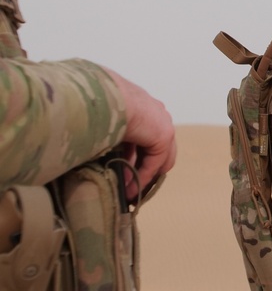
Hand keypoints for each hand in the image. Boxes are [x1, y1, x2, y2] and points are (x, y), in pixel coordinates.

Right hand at [104, 68, 176, 200]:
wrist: (101, 98)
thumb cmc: (91, 104)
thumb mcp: (98, 120)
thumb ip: (103, 132)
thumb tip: (88, 146)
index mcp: (140, 105)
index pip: (145, 135)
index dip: (134, 156)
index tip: (121, 172)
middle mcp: (155, 112)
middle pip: (155, 147)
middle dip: (141, 168)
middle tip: (127, 186)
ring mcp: (162, 122)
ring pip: (159, 157)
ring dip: (142, 176)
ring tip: (127, 193)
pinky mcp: (164, 134)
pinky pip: (155, 162)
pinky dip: (143, 177)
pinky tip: (130, 190)